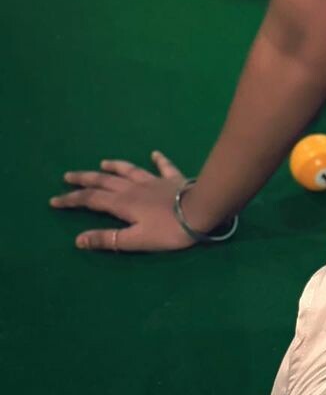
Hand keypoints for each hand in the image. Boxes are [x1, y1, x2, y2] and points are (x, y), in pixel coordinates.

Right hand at [49, 150, 199, 252]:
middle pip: (105, 181)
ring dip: (115, 166)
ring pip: (129, 170)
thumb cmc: (169, 230)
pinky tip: (155, 153)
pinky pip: (163, 166)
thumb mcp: (135, 240)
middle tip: (68, 176)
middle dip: (85, 179)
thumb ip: (108, 239)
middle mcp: (135, 188)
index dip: (72, 200)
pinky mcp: (174, 179)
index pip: (91, 200)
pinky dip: (157, 160)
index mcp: (123, 203)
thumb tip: (78, 239)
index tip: (55, 200)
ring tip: (103, 163)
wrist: (202, 209)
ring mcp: (155, 180)